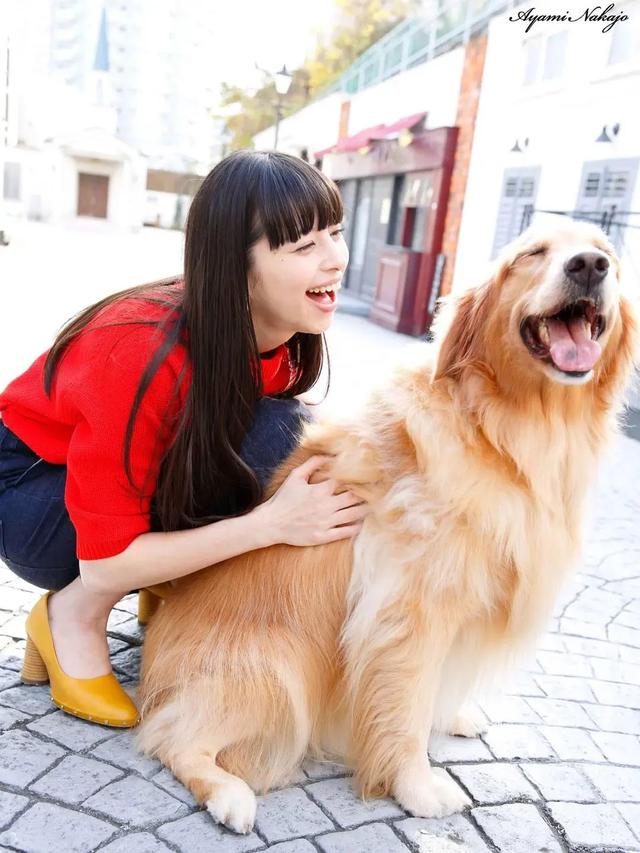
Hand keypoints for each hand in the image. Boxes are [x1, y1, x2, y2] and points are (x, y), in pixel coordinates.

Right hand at [254, 455, 368, 546]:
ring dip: (365, 510)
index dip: (359, 478)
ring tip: (375, 506)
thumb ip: (312, 464)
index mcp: (320, 490)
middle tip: (379, 491)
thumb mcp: (295, 476)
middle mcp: (326, 506)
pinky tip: (363, 524)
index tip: (370, 476)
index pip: (346, 481)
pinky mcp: (323, 536)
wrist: (271, 523)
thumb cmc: (283, 499)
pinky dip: (356, 528)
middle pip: (354, 498)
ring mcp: (326, 522)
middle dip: (367, 493)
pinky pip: (345, 532)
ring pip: (353, 515)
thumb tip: (329, 456)